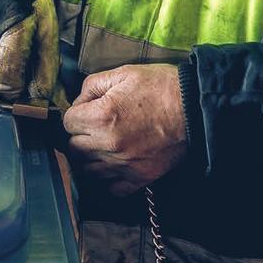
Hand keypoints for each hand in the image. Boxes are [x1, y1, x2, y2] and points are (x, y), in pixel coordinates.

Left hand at [62, 64, 186, 194]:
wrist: (196, 107)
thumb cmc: (161, 87)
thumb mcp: (123, 73)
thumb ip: (92, 85)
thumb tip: (79, 102)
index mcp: (101, 117)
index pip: (67, 123)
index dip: (76, 114)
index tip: (87, 111)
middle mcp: (109, 144)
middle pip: (73, 148)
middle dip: (79, 136)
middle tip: (93, 128)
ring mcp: (124, 164)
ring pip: (88, 170)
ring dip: (90, 158)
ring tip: (101, 146)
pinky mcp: (141, 177)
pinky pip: (112, 189)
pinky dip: (108, 179)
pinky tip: (113, 165)